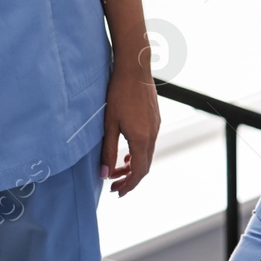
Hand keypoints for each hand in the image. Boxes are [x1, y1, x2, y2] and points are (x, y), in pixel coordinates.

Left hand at [101, 62, 158, 196]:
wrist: (135, 69)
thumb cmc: (119, 94)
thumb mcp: (109, 125)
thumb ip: (108, 151)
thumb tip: (105, 174)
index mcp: (141, 139)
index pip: (138, 171)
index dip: (128, 185)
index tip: (117, 192)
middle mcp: (153, 135)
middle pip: (145, 166)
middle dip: (130, 179)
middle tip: (115, 186)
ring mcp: (156, 126)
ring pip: (148, 155)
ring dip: (134, 166)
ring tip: (118, 170)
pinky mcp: (155, 119)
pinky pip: (149, 143)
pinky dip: (139, 153)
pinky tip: (127, 152)